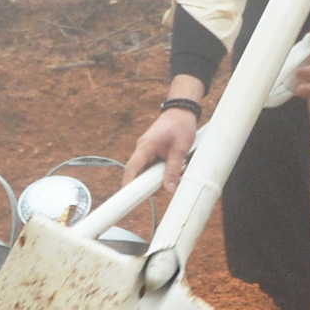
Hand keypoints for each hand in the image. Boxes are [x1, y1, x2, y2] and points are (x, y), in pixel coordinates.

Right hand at [123, 73, 211, 192]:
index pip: (132, 169)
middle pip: (139, 173)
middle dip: (151, 184)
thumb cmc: (180, 125)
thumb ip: (173, 170)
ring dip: (160, 177)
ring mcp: (147, 151)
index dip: (128, 184)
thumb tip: (169, 189)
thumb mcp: (179, 149)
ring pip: (148, 171)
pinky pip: (154, 166)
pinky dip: (163, 171)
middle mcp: (143, 149)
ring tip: (177, 173)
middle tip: (166, 188)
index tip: (126, 199)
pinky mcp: (154, 152)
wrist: (182, 110)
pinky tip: (177, 168)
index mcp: (145, 147)